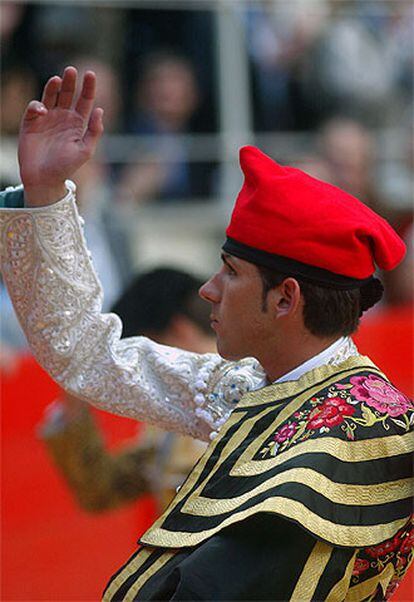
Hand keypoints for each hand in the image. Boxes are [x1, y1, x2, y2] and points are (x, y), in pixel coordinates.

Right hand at [18, 66, 103, 205]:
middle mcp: (63, 117)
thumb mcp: (85, 151)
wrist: (44, 179)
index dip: (88, 87)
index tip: (91, 74)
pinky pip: (34, 107)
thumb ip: (93, 131)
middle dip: (70, 81)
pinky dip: (38, 105)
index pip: (84, 100)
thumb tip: (100, 110)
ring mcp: (46, 118)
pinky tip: (43, 109)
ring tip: (58, 79)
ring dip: (54, 86)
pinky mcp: (31, 122)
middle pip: (67, 93)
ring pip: (50, 95)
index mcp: (78, 123)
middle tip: (71, 70)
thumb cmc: (66, 167)